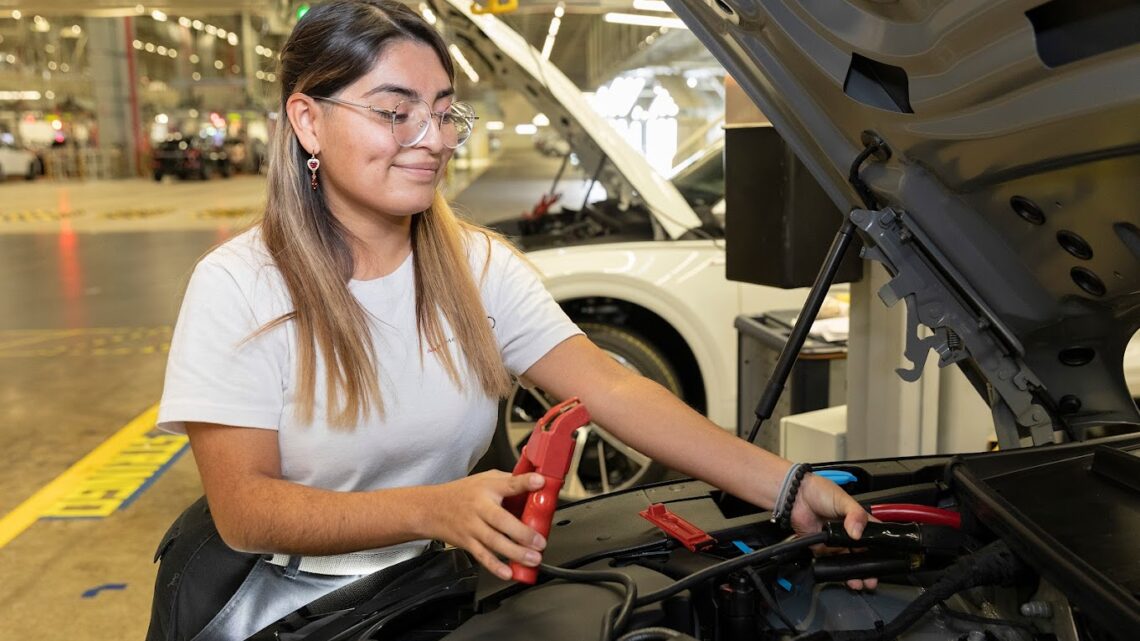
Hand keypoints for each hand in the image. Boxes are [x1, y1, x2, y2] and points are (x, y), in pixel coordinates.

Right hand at [424, 471, 547, 579]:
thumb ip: (508, 481)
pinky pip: (482, 556)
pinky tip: (508, 572)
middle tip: (540, 541)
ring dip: (515, 553)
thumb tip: (534, 484)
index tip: (539, 482)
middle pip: (501, 520)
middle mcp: (480, 508)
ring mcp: (472, 527)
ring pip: (494, 542)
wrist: (430, 509)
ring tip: (533, 559)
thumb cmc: (460, 494)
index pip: (508, 484)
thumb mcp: (484, 479)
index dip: (524, 483)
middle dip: (523, 533)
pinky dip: (495, 566)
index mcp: (487, 488)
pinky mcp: (467, 543)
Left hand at [789, 473, 877, 589]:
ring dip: (854, 573)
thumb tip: (857, 533)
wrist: (795, 496)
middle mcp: (848, 534)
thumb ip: (855, 514)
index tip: (886, 561)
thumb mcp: (843, 500)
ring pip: (848, 561)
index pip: (873, 537)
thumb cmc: (820, 492)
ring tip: (861, 582)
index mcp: (857, 521)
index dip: (880, 550)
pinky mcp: (821, 548)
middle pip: (862, 554)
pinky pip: (830, 562)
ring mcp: (835, 542)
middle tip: (873, 578)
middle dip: (868, 567)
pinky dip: (837, 571)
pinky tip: (844, 577)